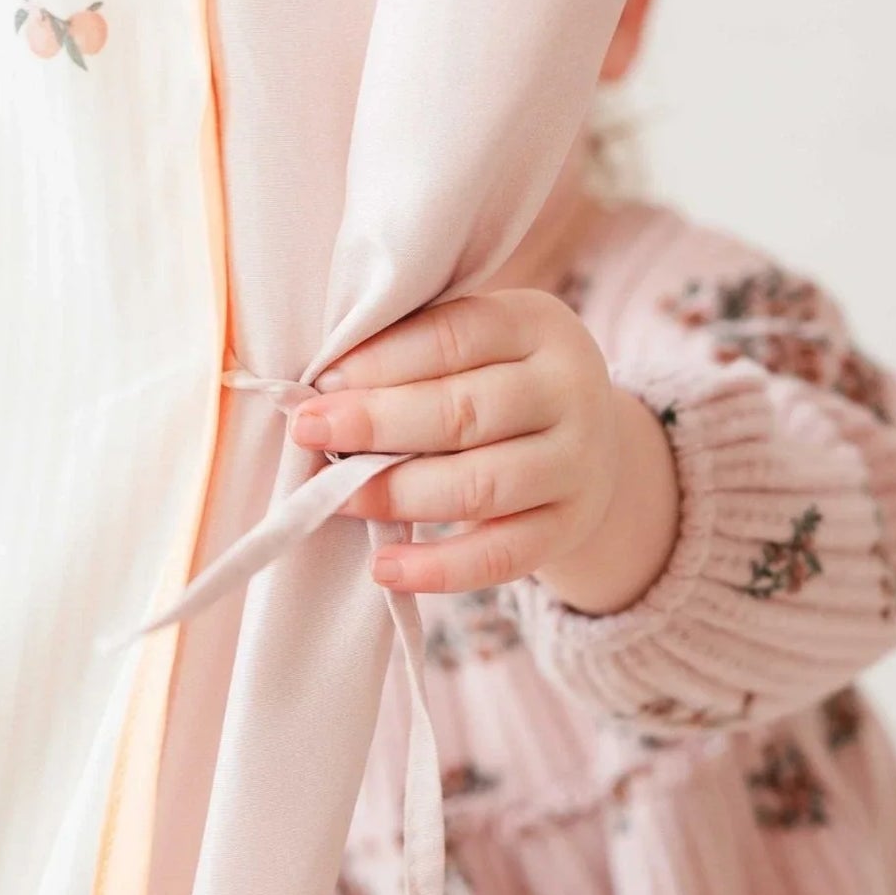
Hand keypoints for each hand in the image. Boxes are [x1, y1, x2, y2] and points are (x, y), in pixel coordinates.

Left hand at [293, 288, 680, 613]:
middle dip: (376, 424)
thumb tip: (324, 389)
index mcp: (537, 326)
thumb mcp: (478, 349)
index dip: (382, 360)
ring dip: (398, 495)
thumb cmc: (500, 386)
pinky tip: (385, 567)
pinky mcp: (568, 528)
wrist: (588, 447)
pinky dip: (440, 568)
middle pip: (465, 412)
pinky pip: (501, 556)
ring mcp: (576, 464)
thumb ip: (416, 354)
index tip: (321, 382)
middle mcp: (568, 390)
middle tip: (308, 433)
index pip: (454, 337)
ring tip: (337, 498)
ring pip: (480, 486)